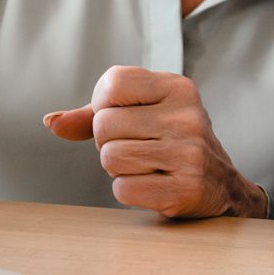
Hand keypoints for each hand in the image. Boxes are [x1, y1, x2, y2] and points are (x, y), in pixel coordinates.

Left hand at [44, 67, 265, 219]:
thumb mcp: (143, 114)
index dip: (103, 105)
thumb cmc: (171, 142)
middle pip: (104, 125)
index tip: (124, 116)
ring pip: (109, 158)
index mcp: (178, 87)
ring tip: (146, 166)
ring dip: (118, 168)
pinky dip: (129, 191)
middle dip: (109, 142)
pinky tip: (154, 185)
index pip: (111, 84)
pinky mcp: (185, 189)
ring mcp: (189, 153)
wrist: (221, 185)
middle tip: (138, 147)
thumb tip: (51, 122)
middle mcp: (187, 116)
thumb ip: (93, 114)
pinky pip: (122, 189)